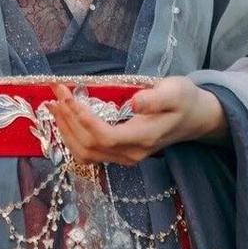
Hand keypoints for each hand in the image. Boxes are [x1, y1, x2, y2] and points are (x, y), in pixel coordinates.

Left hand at [46, 77, 227, 166]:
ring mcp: (124, 157)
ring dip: (65, 130)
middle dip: (68, 120)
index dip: (83, 120)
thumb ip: (155, 98)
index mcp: (143, 137)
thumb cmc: (184, 100)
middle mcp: (131, 153)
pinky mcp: (119, 154)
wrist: (194, 118)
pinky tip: (64, 118)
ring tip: (53, 104)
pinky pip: (89, 152)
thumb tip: (134, 102)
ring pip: (85, 153)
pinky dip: (72, 136)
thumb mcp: (175, 91)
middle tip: (56, 92)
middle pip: (89, 146)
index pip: (105, 136)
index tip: (70, 97)